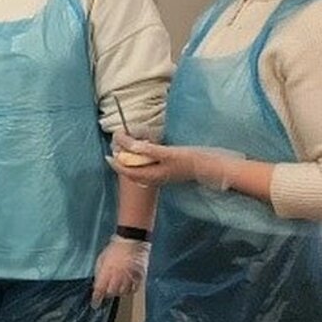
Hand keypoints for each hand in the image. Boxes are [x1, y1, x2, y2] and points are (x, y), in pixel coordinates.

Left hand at [91, 235, 150, 305]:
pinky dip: (129, 290)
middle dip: (108, 293)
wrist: (131, 241)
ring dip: (118, 292)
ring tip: (118, 286)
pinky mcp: (139, 276)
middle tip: (107, 290)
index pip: (100, 290)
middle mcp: (118, 276)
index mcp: (107, 271)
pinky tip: (127, 287)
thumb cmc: (114, 249)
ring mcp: (129, 277)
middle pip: (111, 293)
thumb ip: (99, 274)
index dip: (96, 299)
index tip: (95, 304)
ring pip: (123, 293)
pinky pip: (134, 289)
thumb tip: (97, 285)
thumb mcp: (101, 260)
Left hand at [109, 131, 241, 191]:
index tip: (108, 152)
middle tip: (118, 145)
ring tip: (128, 146)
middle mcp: (155, 178)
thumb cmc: (191, 160)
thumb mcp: (167, 152)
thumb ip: (147, 149)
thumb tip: (127, 144)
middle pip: (132, 170)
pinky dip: (143, 159)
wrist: (213, 167)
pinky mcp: (168, 172)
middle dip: (123, 159)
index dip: (116, 162)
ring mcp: (161, 176)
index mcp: (152, 175)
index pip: (127, 171)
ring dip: (133, 159)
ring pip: (140, 169)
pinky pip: (149, 167)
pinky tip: (146, 151)